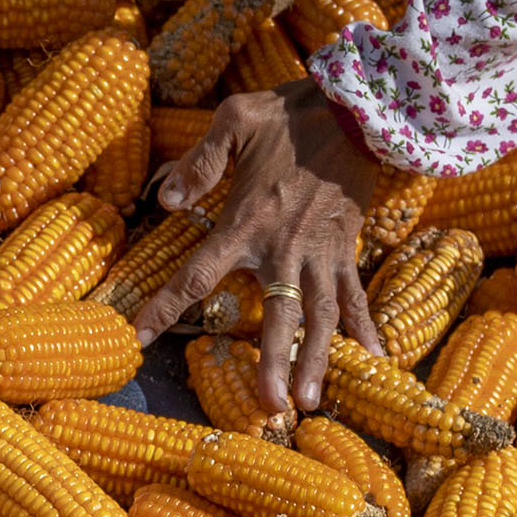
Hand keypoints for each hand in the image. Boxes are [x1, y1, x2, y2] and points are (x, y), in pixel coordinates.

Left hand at [129, 82, 405, 414]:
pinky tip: (376, 362)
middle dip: (271, 363)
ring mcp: (320, 253)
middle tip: (270, 408)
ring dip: (316, 360)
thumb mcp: (234, 121)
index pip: (198, 274)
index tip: (141, 337)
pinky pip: (354, 294)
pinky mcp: (346, 248)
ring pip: (318, 317)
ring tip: (309, 402)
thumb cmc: (288, 114)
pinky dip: (365, 327)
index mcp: (247, 222)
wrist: (356, 108)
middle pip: (274, 317)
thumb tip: (165, 200)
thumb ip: (199, 163)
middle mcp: (283, 248)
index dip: (166, 306)